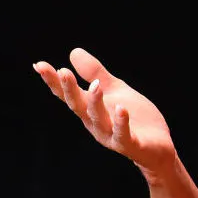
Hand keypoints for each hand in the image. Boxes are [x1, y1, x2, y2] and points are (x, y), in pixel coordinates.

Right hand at [33, 48, 176, 177]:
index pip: (68, 95)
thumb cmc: (134, 117)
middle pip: (79, 106)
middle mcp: (95, 123)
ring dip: (95, 103)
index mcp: (89, 110)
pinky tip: (121, 109)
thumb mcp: (115, 90)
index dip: (54, 82)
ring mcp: (111, 135)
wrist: (158, 146)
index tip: (39, 65)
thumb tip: (73, 51)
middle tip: (62, 71)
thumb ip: (95, 73)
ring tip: (96, 84)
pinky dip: (121, 123)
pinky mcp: (131, 144)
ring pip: (99, 119)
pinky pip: (123, 134)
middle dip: (70, 90)